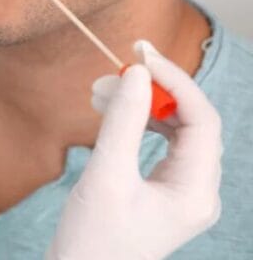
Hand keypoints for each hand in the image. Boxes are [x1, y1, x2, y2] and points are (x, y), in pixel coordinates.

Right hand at [46, 40, 222, 259]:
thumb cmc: (92, 240)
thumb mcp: (106, 175)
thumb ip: (124, 121)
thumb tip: (137, 73)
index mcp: (196, 192)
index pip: (202, 119)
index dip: (174, 80)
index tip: (140, 54)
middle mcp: (198, 192)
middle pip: (191, 123)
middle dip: (155, 92)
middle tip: (115, 71)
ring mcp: (181, 194)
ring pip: (175, 132)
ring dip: (143, 106)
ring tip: (104, 91)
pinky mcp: (161, 194)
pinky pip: (161, 146)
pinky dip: (138, 124)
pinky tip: (112, 114)